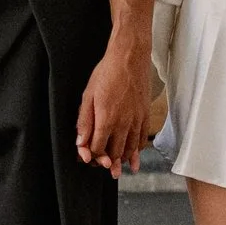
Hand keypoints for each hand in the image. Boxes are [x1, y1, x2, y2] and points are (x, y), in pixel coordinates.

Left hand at [75, 31, 161, 174]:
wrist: (130, 57)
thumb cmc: (107, 72)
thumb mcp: (88, 95)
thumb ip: (84, 121)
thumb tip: (80, 142)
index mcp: (106, 119)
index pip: (97, 148)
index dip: (91, 156)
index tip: (87, 157)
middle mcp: (123, 123)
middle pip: (115, 153)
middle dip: (107, 162)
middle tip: (103, 167)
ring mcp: (136, 120)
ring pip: (130, 149)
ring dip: (123, 160)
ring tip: (117, 168)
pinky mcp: (145, 115)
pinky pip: (142, 139)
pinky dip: (138, 151)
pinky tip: (134, 157)